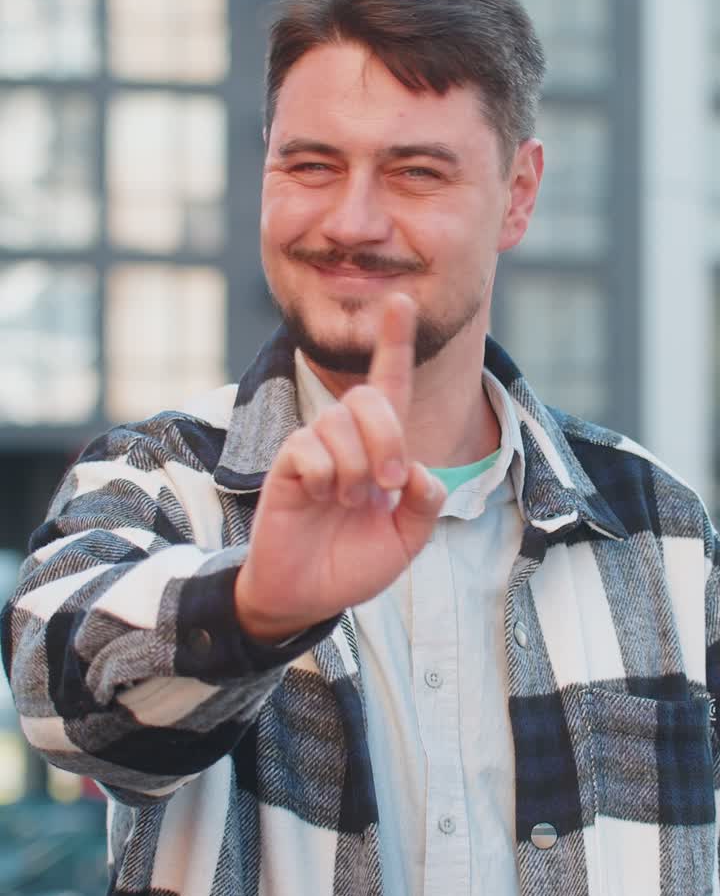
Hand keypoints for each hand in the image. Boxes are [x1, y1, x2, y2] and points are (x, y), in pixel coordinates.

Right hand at [233, 293, 446, 640]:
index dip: (394, 343)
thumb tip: (418, 469)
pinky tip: (320, 500)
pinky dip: (325, 478)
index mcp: (381, 449)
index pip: (389, 384)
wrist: (307, 595)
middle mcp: (347, 439)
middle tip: (387, 487)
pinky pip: (309, 449)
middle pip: (370, 397)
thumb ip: (425, 503)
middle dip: (388, 438)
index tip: (399, 300)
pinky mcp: (288, 465)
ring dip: (356, 468)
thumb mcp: (407, 539)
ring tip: (347, 504)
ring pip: (341, 423)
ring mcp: (315, 448)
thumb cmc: (354, 562)